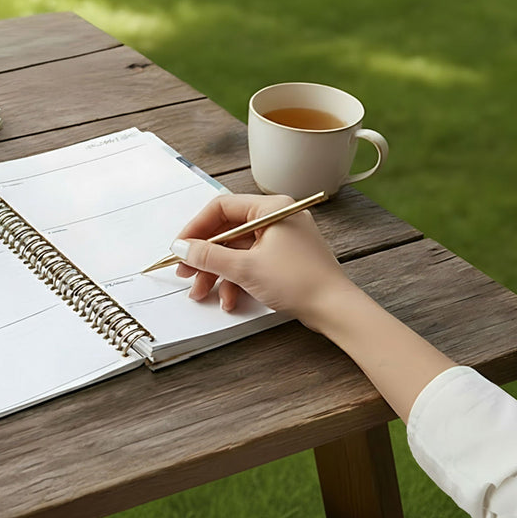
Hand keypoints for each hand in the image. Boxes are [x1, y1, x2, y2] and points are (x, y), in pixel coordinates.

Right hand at [171, 194, 356, 328]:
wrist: (336, 310)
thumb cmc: (299, 282)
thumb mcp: (245, 268)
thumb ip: (208, 256)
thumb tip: (181, 248)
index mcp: (271, 208)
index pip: (221, 207)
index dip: (196, 228)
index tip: (180, 248)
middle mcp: (276, 218)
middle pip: (227, 231)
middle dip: (205, 257)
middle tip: (185, 273)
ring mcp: (281, 239)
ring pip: (237, 251)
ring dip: (217, 273)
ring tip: (202, 293)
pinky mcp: (283, 259)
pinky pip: (251, 262)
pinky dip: (236, 280)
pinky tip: (229, 300)